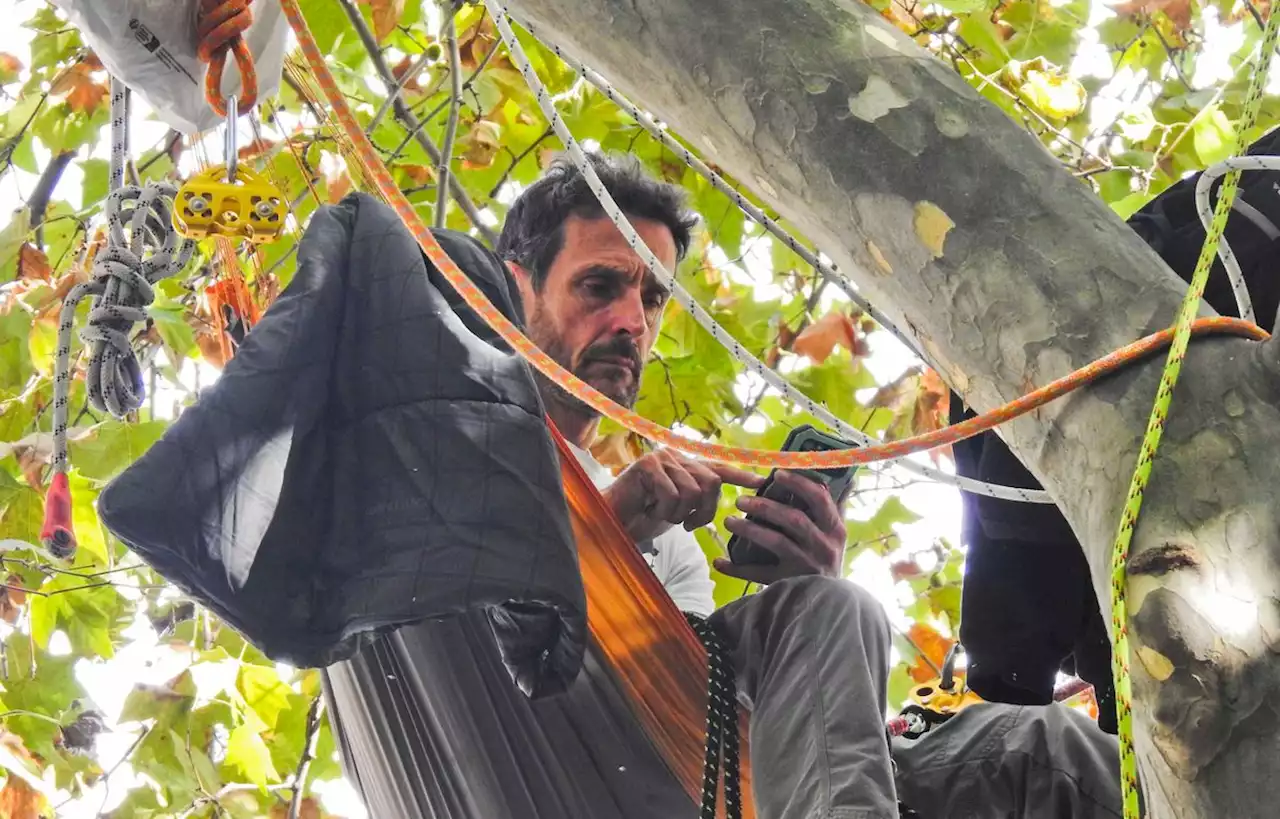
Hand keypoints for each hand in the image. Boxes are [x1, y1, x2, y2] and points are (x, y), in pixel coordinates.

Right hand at [603, 449, 765, 542]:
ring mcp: (662, 459)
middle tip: (688, 524)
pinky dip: (664, 511)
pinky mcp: (648, 465)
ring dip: (680, 514)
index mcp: (687, 467)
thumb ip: (701, 500)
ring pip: (692, 491)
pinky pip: (672, 495)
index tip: (763, 482)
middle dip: (704, 511)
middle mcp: (677, 457)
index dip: (742, 476)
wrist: (614, 522)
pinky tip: (650, 509)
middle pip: (711, 483)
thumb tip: (733, 499)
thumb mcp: (682, 510)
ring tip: (662, 514)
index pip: (719, 468)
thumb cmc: (646, 517)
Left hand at [713, 470, 846, 583]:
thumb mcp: (836, 535)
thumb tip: (848, 476)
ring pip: (776, 542)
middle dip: (765, 506)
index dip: (798, 484)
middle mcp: (824, 547)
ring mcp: (806, 566)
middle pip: (794, 520)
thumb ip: (838, 506)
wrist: (828, 605)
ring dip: (749, 529)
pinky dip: (737, 569)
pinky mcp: (789, 583)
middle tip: (741, 499)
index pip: (820, 500)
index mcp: (835, 529)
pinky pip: (759, 573)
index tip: (777, 474)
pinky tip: (719, 562)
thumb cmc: (827, 560)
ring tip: (729, 521)